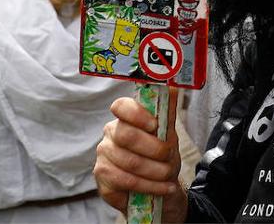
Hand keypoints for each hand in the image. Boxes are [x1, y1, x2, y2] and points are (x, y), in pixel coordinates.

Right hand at [95, 90, 186, 222]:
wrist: (160, 185)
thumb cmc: (161, 156)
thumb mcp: (168, 134)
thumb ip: (167, 111)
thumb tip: (171, 86)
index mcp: (125, 118)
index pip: (121, 106)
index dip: (137, 114)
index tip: (155, 125)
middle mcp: (110, 133)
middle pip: (126, 135)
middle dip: (154, 149)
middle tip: (168, 156)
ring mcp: (103, 155)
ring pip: (129, 162)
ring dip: (156, 171)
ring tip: (169, 176)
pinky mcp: (102, 178)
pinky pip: (126, 181)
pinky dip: (150, 186)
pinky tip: (163, 188)